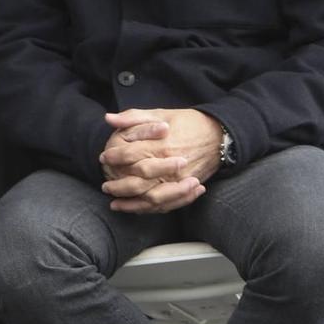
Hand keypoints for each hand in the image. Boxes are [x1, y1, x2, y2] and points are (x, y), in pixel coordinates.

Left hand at [99, 108, 222, 213]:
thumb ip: (133, 117)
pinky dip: (149, 210)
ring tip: (115, 202)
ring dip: (130, 203)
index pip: (129, 155)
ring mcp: (179, 180)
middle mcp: (170, 166)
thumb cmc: (188, 123)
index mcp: (162, 146)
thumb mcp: (160, 114)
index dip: (113, 157)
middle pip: (138, 182)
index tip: (103, 158)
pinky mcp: (186, 188)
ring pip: (151, 199)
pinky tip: (135, 209)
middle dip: (117, 186)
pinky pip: (166, 205)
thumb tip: (108, 119)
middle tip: (105, 185)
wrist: (219, 135)